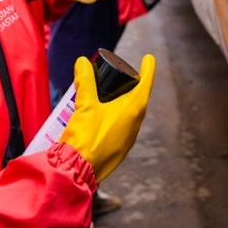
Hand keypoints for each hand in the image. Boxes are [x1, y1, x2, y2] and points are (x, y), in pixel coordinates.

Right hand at [59, 54, 155, 181]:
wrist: (78, 169)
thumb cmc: (86, 136)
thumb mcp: (84, 104)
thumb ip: (84, 81)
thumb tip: (83, 62)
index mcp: (132, 110)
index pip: (146, 84)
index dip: (148, 69)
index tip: (149, 58)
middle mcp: (135, 125)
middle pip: (138, 99)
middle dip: (130, 87)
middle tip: (120, 77)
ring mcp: (128, 139)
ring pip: (129, 115)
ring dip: (120, 104)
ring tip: (105, 96)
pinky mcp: (119, 149)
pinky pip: (121, 128)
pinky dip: (114, 118)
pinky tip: (100, 118)